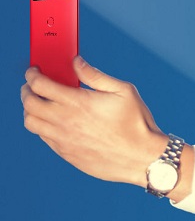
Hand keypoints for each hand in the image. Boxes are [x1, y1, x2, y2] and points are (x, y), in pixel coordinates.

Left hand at [21, 56, 167, 186]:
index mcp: (78, 103)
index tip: (34, 71)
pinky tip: (54, 122)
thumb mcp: (123, 91)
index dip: (32, 74)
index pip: (40, 84)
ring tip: (39, 104)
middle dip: (26, 90)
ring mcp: (63, 140)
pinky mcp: (66, 154)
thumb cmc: (137, 123)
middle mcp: (65, 121)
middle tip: (32, 86)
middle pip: (28, 103)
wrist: (142, 158)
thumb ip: (96, 75)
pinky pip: (43, 137)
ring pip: (30, 122)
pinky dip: (42, 126)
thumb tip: (76, 63)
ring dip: (30, 110)